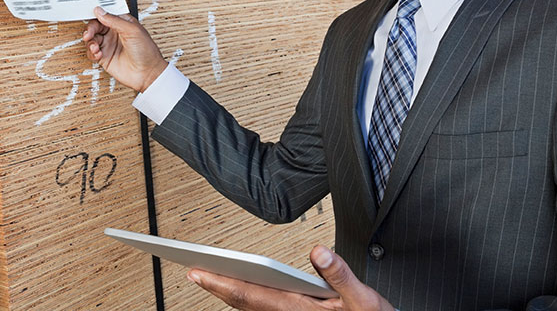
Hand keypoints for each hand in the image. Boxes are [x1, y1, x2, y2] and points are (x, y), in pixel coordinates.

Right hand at [82, 6, 167, 91]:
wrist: (147, 73)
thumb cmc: (147, 51)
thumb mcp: (132, 31)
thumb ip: (115, 20)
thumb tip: (100, 11)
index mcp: (123, 23)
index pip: (106, 14)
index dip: (97, 14)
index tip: (90, 15)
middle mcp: (115, 33)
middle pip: (96, 26)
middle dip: (90, 29)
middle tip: (89, 34)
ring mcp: (110, 45)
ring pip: (92, 39)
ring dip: (90, 42)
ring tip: (95, 47)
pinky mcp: (105, 57)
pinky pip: (92, 52)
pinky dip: (92, 53)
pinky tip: (98, 54)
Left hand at [187, 245, 394, 310]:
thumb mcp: (364, 300)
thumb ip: (340, 275)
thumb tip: (317, 251)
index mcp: (300, 309)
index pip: (251, 295)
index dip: (221, 283)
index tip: (199, 271)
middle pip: (244, 302)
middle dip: (216, 286)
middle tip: (192, 270)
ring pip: (251, 306)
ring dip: (228, 291)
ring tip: (209, 275)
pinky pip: (263, 308)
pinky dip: (245, 297)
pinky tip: (242, 287)